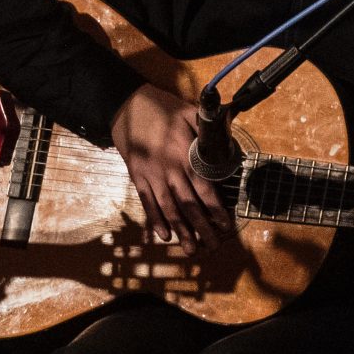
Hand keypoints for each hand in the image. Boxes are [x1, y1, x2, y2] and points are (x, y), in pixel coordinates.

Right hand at [110, 84, 228, 250]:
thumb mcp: (189, 112)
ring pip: (168, 209)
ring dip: (180, 231)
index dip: (215, 209)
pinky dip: (154, 220)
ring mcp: (151, 175)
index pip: (204, 188)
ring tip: (190, 249)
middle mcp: (169, 169)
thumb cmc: (161, 107)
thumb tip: (227, 145)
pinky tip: (164, 236)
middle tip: (212, 246)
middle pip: (188, 205)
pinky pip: (147, 203)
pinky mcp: (137, 177)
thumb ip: (209, 130)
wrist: (125, 104)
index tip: (225, 225)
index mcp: (184, 154)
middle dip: (201, 228)